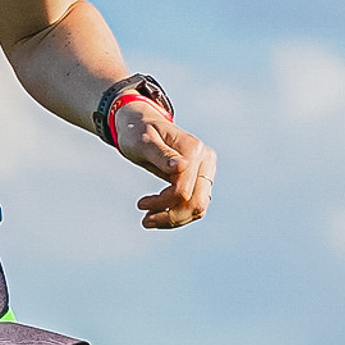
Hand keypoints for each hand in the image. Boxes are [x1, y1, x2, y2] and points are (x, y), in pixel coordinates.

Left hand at [115, 102, 214, 228]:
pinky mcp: (202, 178)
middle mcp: (206, 159)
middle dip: (172, 217)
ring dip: (175, 219)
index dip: (162, 202)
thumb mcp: (143, 142)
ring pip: (199, 207)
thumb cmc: (137, 131)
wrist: (140, 123)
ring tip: (148, 219)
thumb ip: (162, 154)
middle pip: (197, 203)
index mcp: (193, 149)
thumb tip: (181, 167)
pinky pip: (196, 204)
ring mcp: (206, 169)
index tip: (140, 204)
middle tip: (145, 221)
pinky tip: (158, 213)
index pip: (183, 190)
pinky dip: (178, 213)